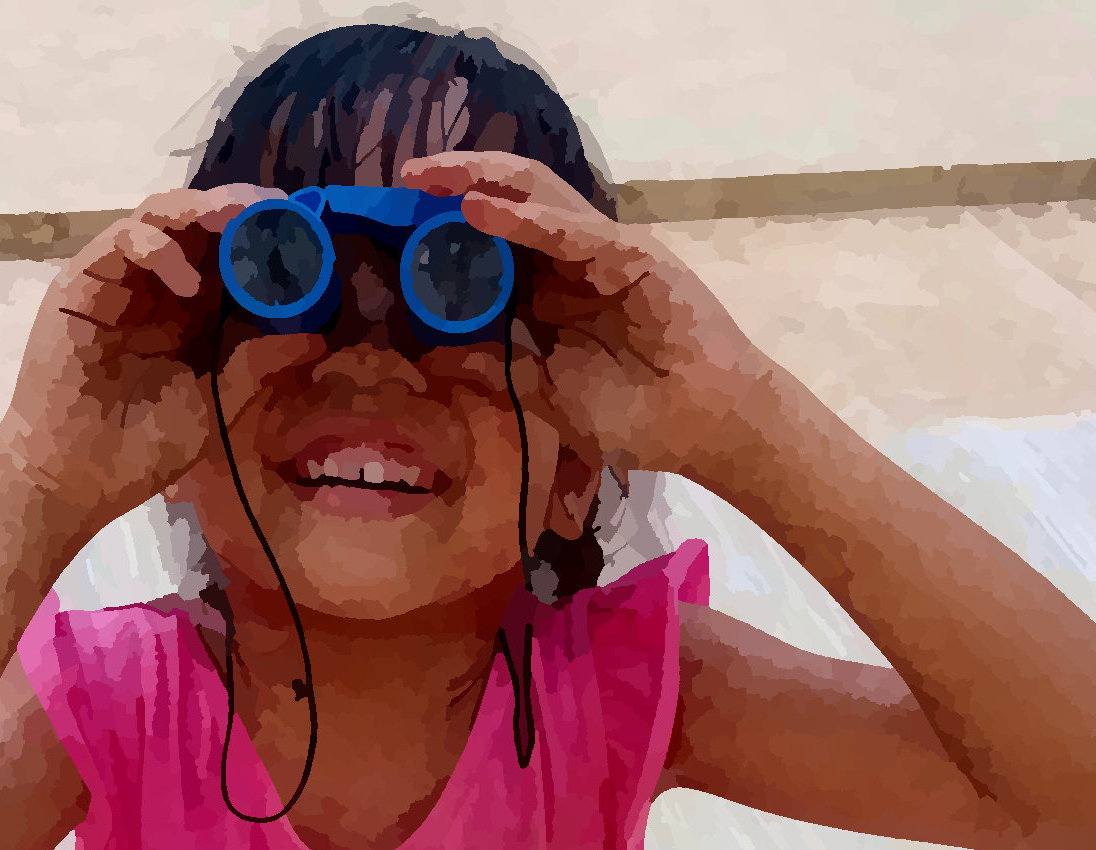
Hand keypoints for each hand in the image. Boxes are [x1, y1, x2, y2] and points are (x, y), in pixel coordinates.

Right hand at [0, 184, 300, 521]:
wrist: (75, 478)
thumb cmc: (142, 447)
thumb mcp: (216, 403)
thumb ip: (257, 365)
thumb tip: (317, 339)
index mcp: (191, 310)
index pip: (229, 253)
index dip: (264, 236)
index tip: (306, 229)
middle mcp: (156, 285)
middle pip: (196, 223)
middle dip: (237, 207)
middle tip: (275, 208)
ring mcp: (117, 281)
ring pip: (157, 217)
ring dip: (200, 210)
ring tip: (238, 219)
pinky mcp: (81, 284)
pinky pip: (119, 243)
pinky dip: (158, 248)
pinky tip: (189, 282)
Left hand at [398, 152, 763, 477]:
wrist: (701, 428)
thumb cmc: (635, 416)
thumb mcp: (546, 391)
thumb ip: (501, 366)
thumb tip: (438, 353)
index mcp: (550, 290)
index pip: (490, 240)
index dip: (443, 224)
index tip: (394, 219)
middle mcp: (572, 260)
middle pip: (508, 202)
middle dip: (454, 183)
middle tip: (404, 176)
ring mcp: (602, 252)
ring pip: (536, 197)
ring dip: (480, 182)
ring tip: (430, 177)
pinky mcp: (632, 255)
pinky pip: (571, 230)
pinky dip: (524, 217)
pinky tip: (481, 209)